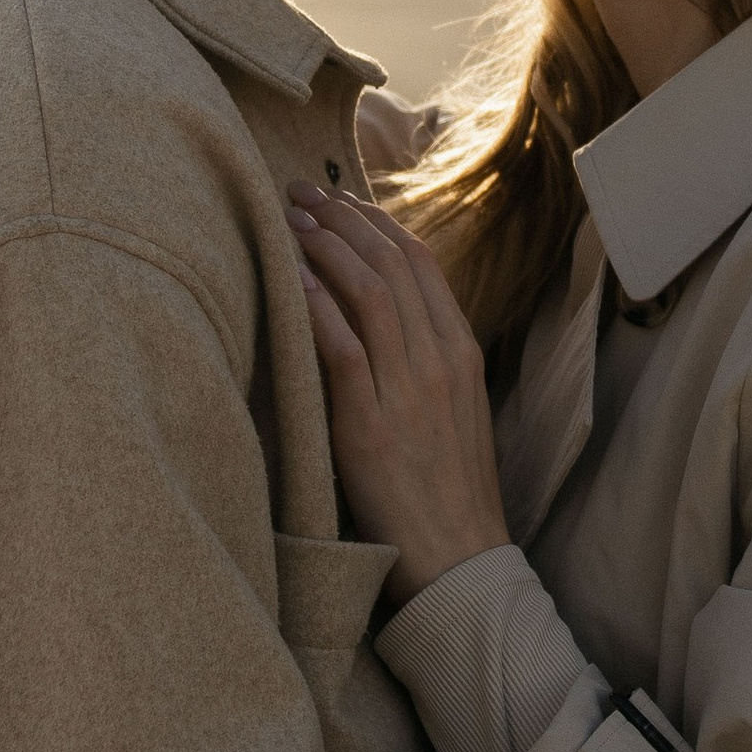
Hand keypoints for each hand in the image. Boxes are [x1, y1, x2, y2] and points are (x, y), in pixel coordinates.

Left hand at [283, 184, 509, 599]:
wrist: (461, 559)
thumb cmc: (447, 491)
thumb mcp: (451, 413)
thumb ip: (424, 364)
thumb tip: (379, 321)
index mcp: (461, 353)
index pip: (420, 263)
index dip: (376, 222)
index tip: (339, 199)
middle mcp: (440, 361)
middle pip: (391, 264)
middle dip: (342, 219)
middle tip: (300, 192)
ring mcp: (410, 392)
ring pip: (369, 294)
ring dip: (325, 247)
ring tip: (290, 220)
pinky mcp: (374, 427)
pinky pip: (346, 350)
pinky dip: (319, 306)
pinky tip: (294, 278)